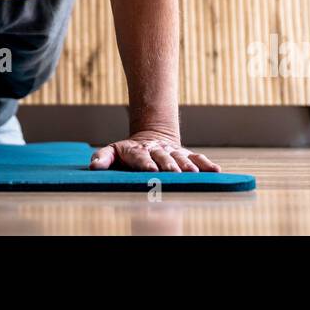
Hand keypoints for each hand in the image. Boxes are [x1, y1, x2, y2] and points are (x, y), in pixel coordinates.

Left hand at [88, 131, 222, 172]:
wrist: (151, 136)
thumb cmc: (128, 152)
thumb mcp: (113, 151)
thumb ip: (103, 157)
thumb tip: (93, 166)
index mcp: (137, 150)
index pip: (140, 157)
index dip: (145, 163)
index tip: (151, 170)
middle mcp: (156, 150)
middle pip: (163, 158)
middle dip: (169, 166)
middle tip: (174, 173)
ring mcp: (172, 152)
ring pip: (181, 158)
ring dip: (187, 166)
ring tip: (194, 173)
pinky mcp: (185, 154)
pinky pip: (197, 158)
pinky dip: (206, 164)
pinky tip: (216, 170)